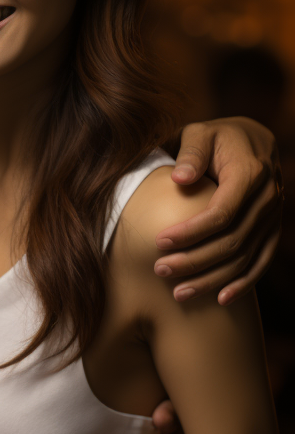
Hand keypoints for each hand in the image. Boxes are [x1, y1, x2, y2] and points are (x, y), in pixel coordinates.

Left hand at [155, 117, 281, 305]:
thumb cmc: (216, 137)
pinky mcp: (272, 230)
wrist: (251, 140)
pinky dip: (243, 283)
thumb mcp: (200, 133)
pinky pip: (261, 261)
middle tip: (160, 270)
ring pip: (245, 257)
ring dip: (212, 279)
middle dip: (195, 260)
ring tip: (179, 293)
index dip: (191, 232)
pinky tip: (220, 299)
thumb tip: (179, 178)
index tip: (159, 243)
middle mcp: (267, 198)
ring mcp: (273, 217)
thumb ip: (191, 153)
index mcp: (250, 173)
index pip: (221, 213)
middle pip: (232, 241)